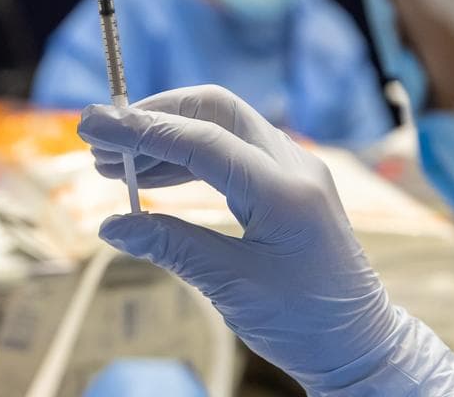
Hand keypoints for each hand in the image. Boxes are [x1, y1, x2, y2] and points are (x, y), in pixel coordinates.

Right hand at [79, 85, 453, 395]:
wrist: (360, 344)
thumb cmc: (305, 323)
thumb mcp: (232, 287)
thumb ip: (171, 246)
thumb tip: (113, 224)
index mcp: (286, 192)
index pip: (202, 140)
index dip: (141, 130)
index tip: (92, 125)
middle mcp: (294, 166)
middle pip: (214, 110)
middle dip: (154, 116)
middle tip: (101, 137)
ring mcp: (294, 169)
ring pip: (221, 126)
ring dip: (166, 138)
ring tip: (114, 164)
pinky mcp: (287, 181)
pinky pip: (231, 151)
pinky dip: (187, 157)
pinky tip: (151, 179)